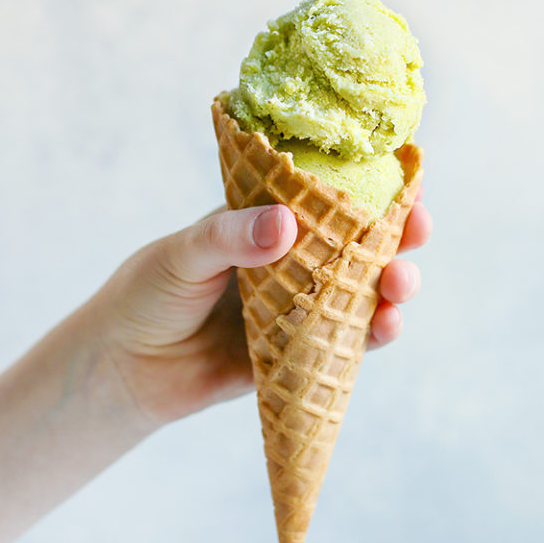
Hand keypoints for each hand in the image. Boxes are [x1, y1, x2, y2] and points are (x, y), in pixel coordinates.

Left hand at [91, 196, 431, 427]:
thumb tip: (288, 225)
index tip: (407, 174)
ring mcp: (302, 308)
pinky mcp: (303, 354)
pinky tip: (385, 326)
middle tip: (419, 226)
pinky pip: (348, 344)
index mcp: (269, 223)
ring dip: (394, 284)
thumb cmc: (146, 294)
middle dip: (400, 233)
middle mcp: (295, 262)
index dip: (372, 185)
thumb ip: (230, 237)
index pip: (329, 196)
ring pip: (365, 292)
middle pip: (362, 243)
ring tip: (402, 283)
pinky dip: (373, 335)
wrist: (125, 369)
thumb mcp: (182, 254)